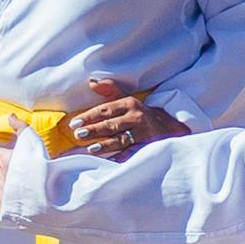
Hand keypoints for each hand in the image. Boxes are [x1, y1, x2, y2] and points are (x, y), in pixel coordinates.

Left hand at [68, 75, 186, 160]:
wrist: (169, 125)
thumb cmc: (139, 113)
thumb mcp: (127, 99)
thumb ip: (109, 90)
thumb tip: (91, 82)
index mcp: (129, 103)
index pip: (106, 109)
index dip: (89, 116)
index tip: (74, 123)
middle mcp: (137, 117)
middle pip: (112, 124)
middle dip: (94, 130)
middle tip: (78, 135)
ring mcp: (143, 132)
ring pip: (122, 139)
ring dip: (106, 145)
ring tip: (91, 148)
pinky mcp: (148, 145)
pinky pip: (133, 152)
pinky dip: (122, 157)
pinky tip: (110, 161)